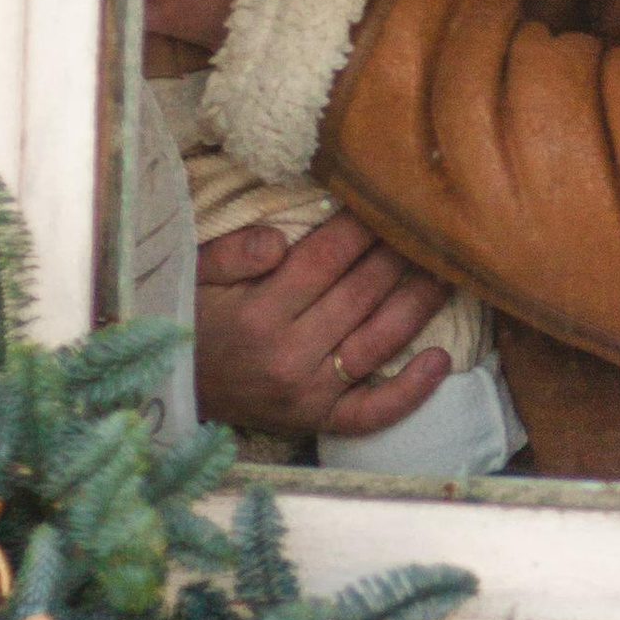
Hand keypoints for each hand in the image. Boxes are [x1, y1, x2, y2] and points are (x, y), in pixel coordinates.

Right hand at [194, 216, 452, 441]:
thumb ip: (233, 252)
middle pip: (361, 293)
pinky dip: (411, 392)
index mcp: (258, 313)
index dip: (362, 226)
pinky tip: (440, 360)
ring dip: (419, 303)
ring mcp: (308, 393)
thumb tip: (281, 240)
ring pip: (378, 341)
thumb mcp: (191, 275)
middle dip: (399, 253)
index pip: (326, 258)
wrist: (170, 386)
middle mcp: (288, 355)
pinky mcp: (318, 421)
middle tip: (429, 224)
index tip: (388, 199)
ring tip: (449, 270)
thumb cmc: (187, 319)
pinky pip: (371, 412)